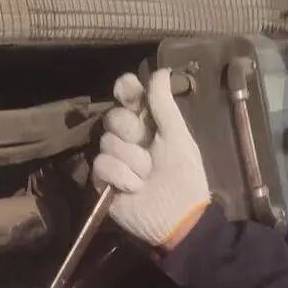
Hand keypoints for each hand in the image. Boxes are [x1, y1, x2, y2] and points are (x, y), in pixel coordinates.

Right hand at [93, 68, 209, 248]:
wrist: (180, 216)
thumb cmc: (185, 176)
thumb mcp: (178, 137)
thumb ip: (165, 105)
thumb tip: (160, 71)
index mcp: (147, 125)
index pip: (128, 97)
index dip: (125, 90)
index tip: (126, 88)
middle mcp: (127, 139)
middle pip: (113, 117)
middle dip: (131, 130)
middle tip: (147, 146)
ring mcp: (113, 160)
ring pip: (108, 142)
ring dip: (133, 160)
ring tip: (147, 176)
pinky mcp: (103, 181)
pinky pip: (102, 164)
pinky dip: (122, 176)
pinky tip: (135, 188)